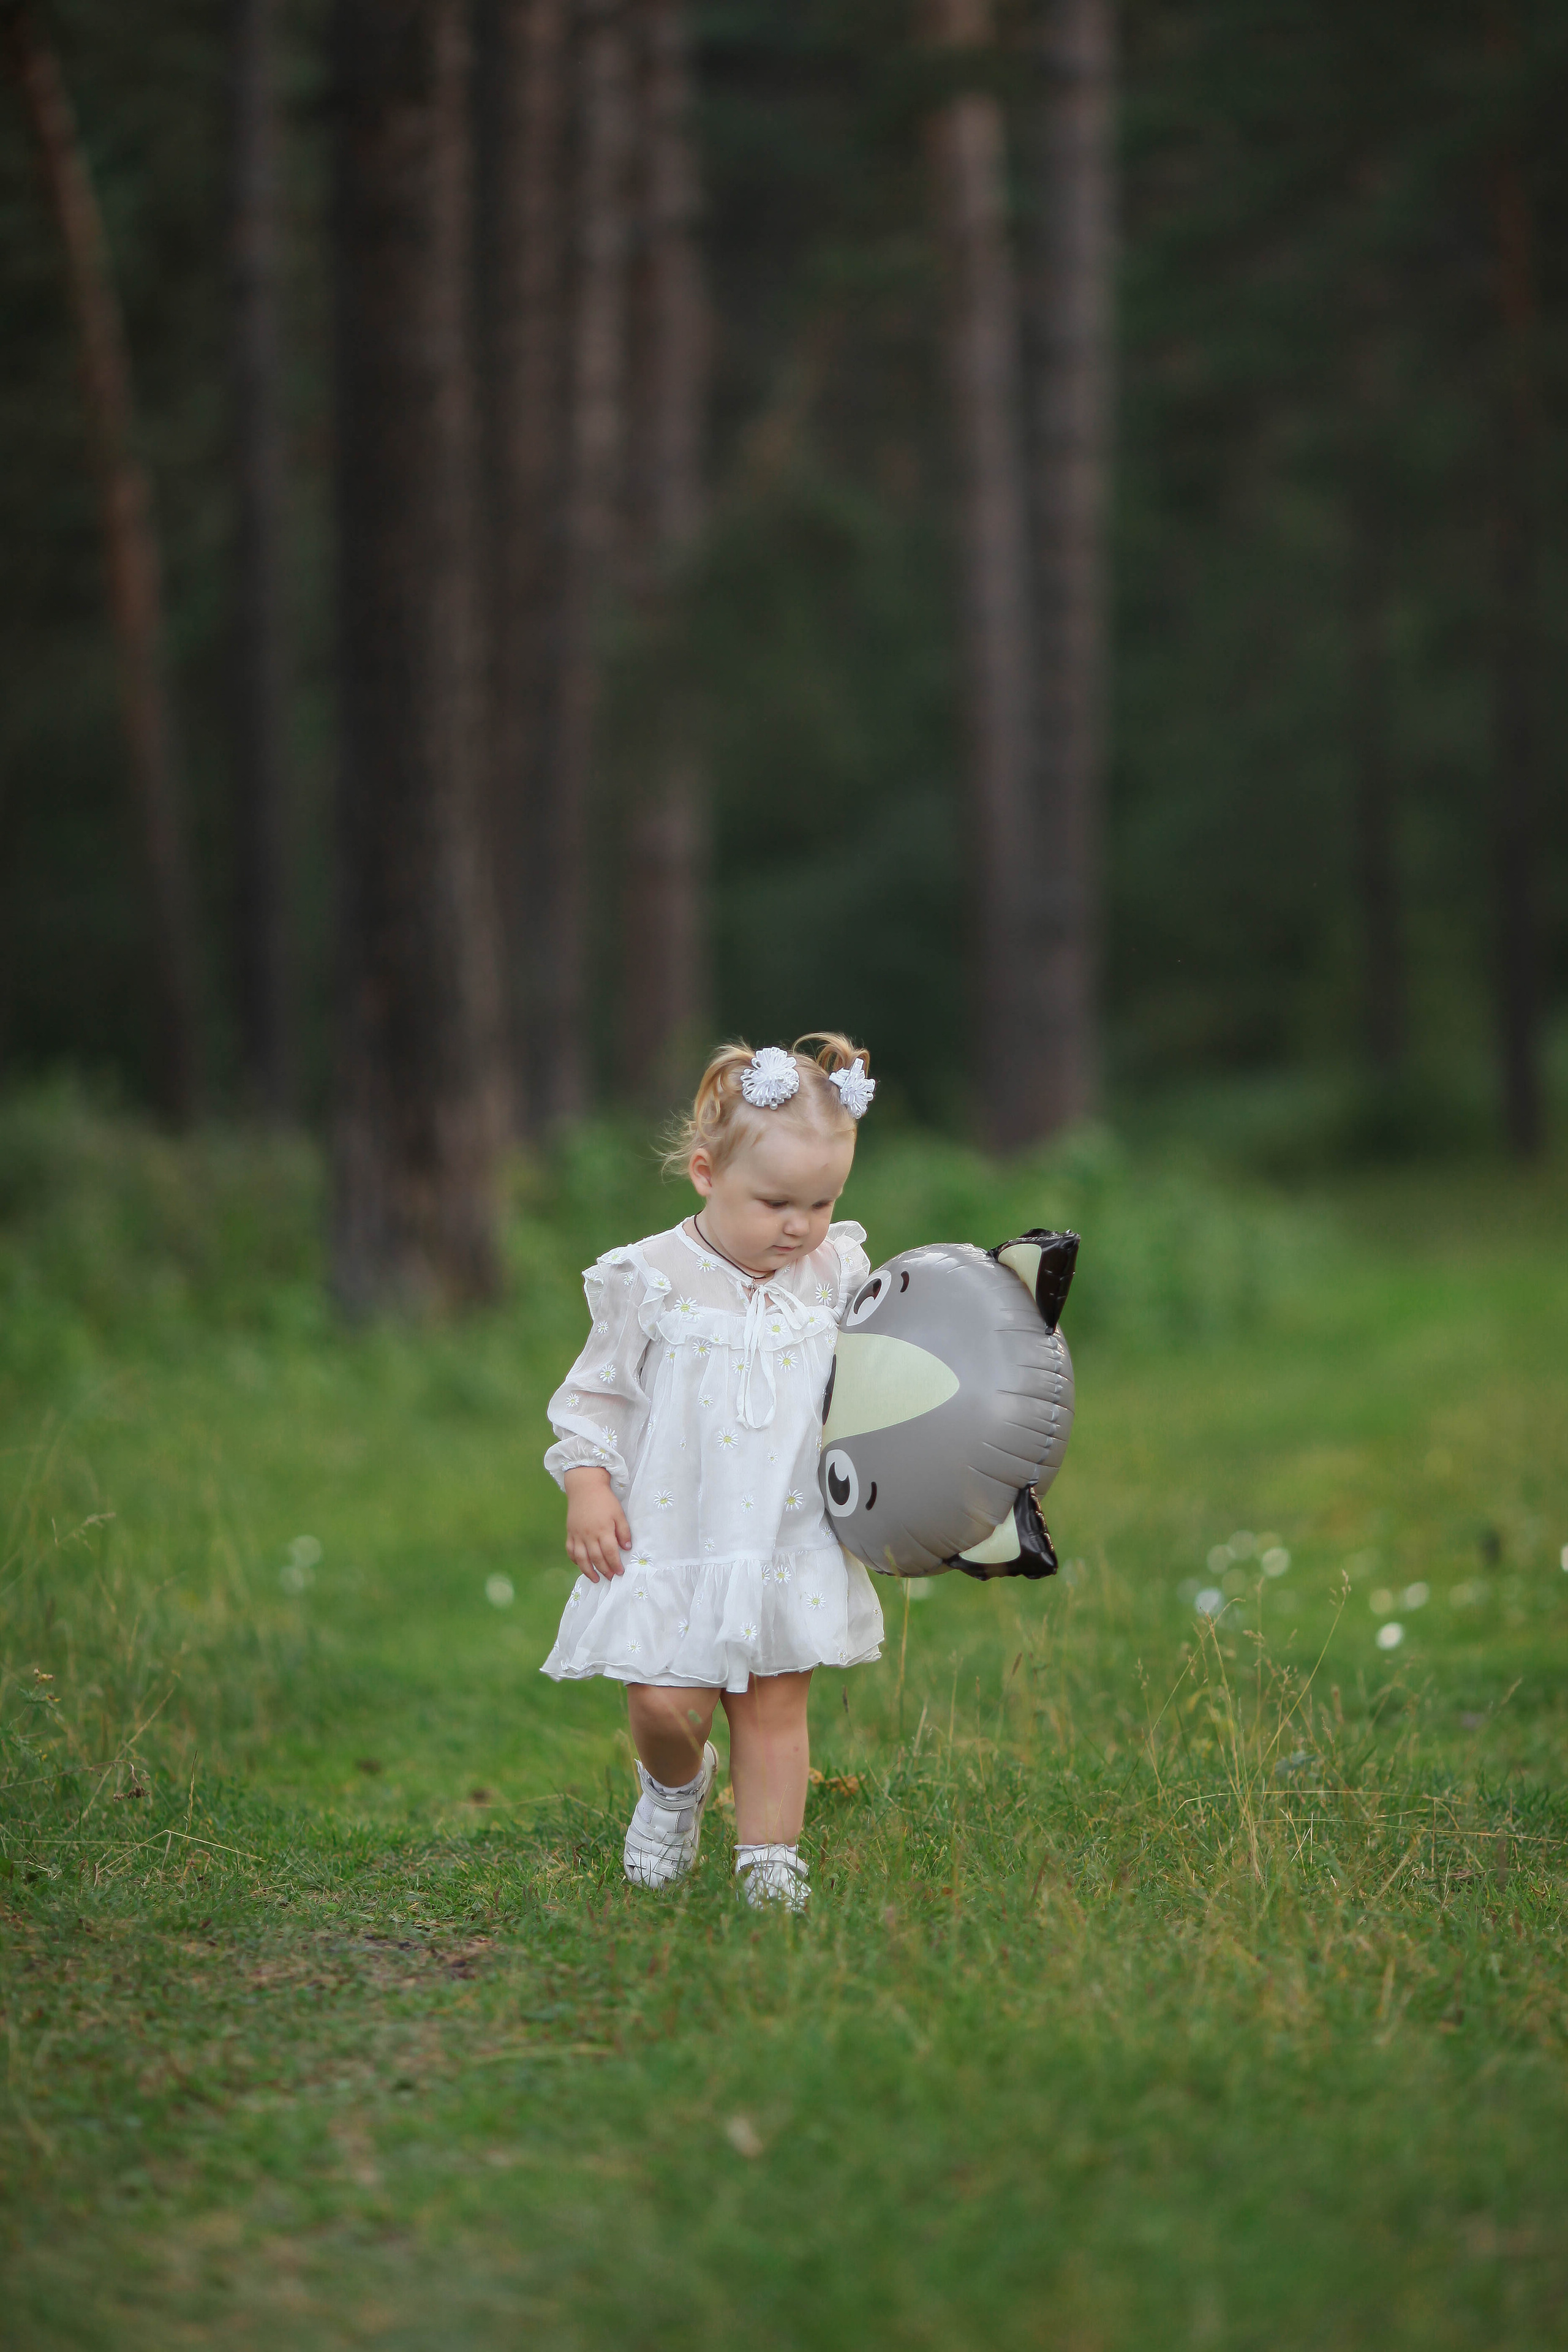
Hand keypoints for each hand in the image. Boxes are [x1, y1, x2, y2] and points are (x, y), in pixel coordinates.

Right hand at [564, 1466, 631, 1582]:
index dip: (616, 1564)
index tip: (621, 1572)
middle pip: (596, 1558)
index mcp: (603, 1530)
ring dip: (588, 1571)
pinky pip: (570, 1550)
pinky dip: (575, 1560)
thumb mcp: (619, 1513)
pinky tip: (581, 1565)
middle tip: (611, 1577)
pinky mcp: (570, 1532)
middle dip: (604, 1570)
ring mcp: (577, 1534)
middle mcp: (589, 1535)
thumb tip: (627, 1548)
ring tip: (595, 1579)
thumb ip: (623, 1532)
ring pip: (581, 1558)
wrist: (585, 1487)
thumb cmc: (605, 1500)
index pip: (610, 1552)